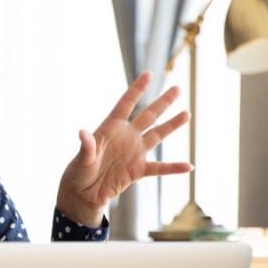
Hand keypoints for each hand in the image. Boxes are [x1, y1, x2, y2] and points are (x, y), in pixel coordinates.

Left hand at [56, 72, 192, 226]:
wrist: (83, 194)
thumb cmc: (78, 173)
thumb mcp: (81, 159)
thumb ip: (86, 147)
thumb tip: (83, 134)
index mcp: (110, 128)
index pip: (126, 104)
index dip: (137, 90)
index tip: (149, 74)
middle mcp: (126, 137)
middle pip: (148, 116)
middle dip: (163, 102)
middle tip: (178, 89)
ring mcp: (134, 153)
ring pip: (157, 136)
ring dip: (171, 126)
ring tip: (186, 114)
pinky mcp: (138, 170)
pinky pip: (159, 168)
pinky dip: (173, 168)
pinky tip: (189, 167)